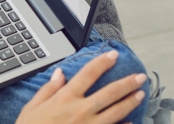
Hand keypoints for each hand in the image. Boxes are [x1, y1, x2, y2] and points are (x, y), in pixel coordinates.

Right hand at [16, 51, 146, 123]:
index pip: (88, 74)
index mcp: (65, 98)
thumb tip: (60, 74)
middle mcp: (81, 110)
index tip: (113, 55)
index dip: (102, 62)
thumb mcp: (32, 107)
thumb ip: (48, 89)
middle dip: (127, 83)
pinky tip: (132, 122)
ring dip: (130, 102)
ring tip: (140, 94)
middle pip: (110, 92)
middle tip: (141, 76)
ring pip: (116, 111)